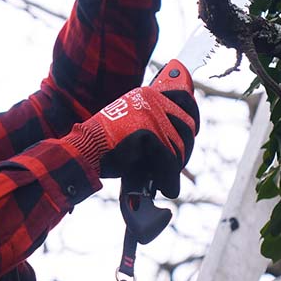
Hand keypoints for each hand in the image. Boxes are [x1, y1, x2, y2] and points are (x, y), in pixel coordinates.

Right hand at [69, 61, 197, 198]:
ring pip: (178, 144)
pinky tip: (166, 187)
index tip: (194, 132)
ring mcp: (150, 113)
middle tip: (178, 166)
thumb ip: (156, 126)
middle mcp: (151, 98)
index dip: (193, 116)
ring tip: (168, 180)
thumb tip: (182, 142)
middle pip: (186, 125)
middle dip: (185, 150)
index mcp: (147, 93)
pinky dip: (168, 176)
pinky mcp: (147, 130)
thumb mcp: (134, 127)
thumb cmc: (107, 145)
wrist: (85, 150)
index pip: (184, 98)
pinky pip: (168, 157)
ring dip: (175, 167)